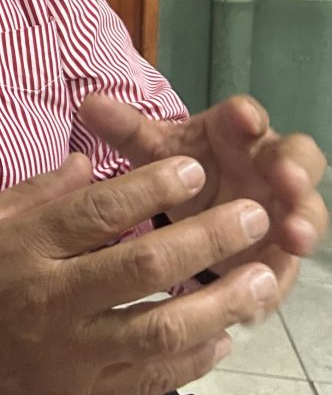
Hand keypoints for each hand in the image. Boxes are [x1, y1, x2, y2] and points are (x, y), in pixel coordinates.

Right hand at [0, 153, 279, 394]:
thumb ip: (36, 195)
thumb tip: (89, 161)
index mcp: (23, 248)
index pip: (100, 210)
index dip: (154, 185)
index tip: (196, 169)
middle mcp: (50, 298)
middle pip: (144, 265)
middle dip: (208, 237)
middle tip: (254, 217)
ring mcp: (68, 354)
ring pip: (160, 327)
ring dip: (220, 304)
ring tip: (261, 282)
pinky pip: (148, 379)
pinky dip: (191, 360)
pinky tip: (222, 339)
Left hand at [79, 94, 327, 291]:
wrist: (192, 211)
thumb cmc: (178, 169)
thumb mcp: (152, 150)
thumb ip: (126, 130)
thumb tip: (89, 104)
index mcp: (234, 132)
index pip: (246, 116)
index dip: (246, 116)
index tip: (242, 117)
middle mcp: (267, 165)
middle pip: (295, 157)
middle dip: (294, 168)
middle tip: (288, 180)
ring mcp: (281, 208)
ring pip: (305, 210)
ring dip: (303, 222)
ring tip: (294, 237)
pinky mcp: (279, 252)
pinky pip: (287, 264)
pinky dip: (279, 278)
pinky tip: (268, 290)